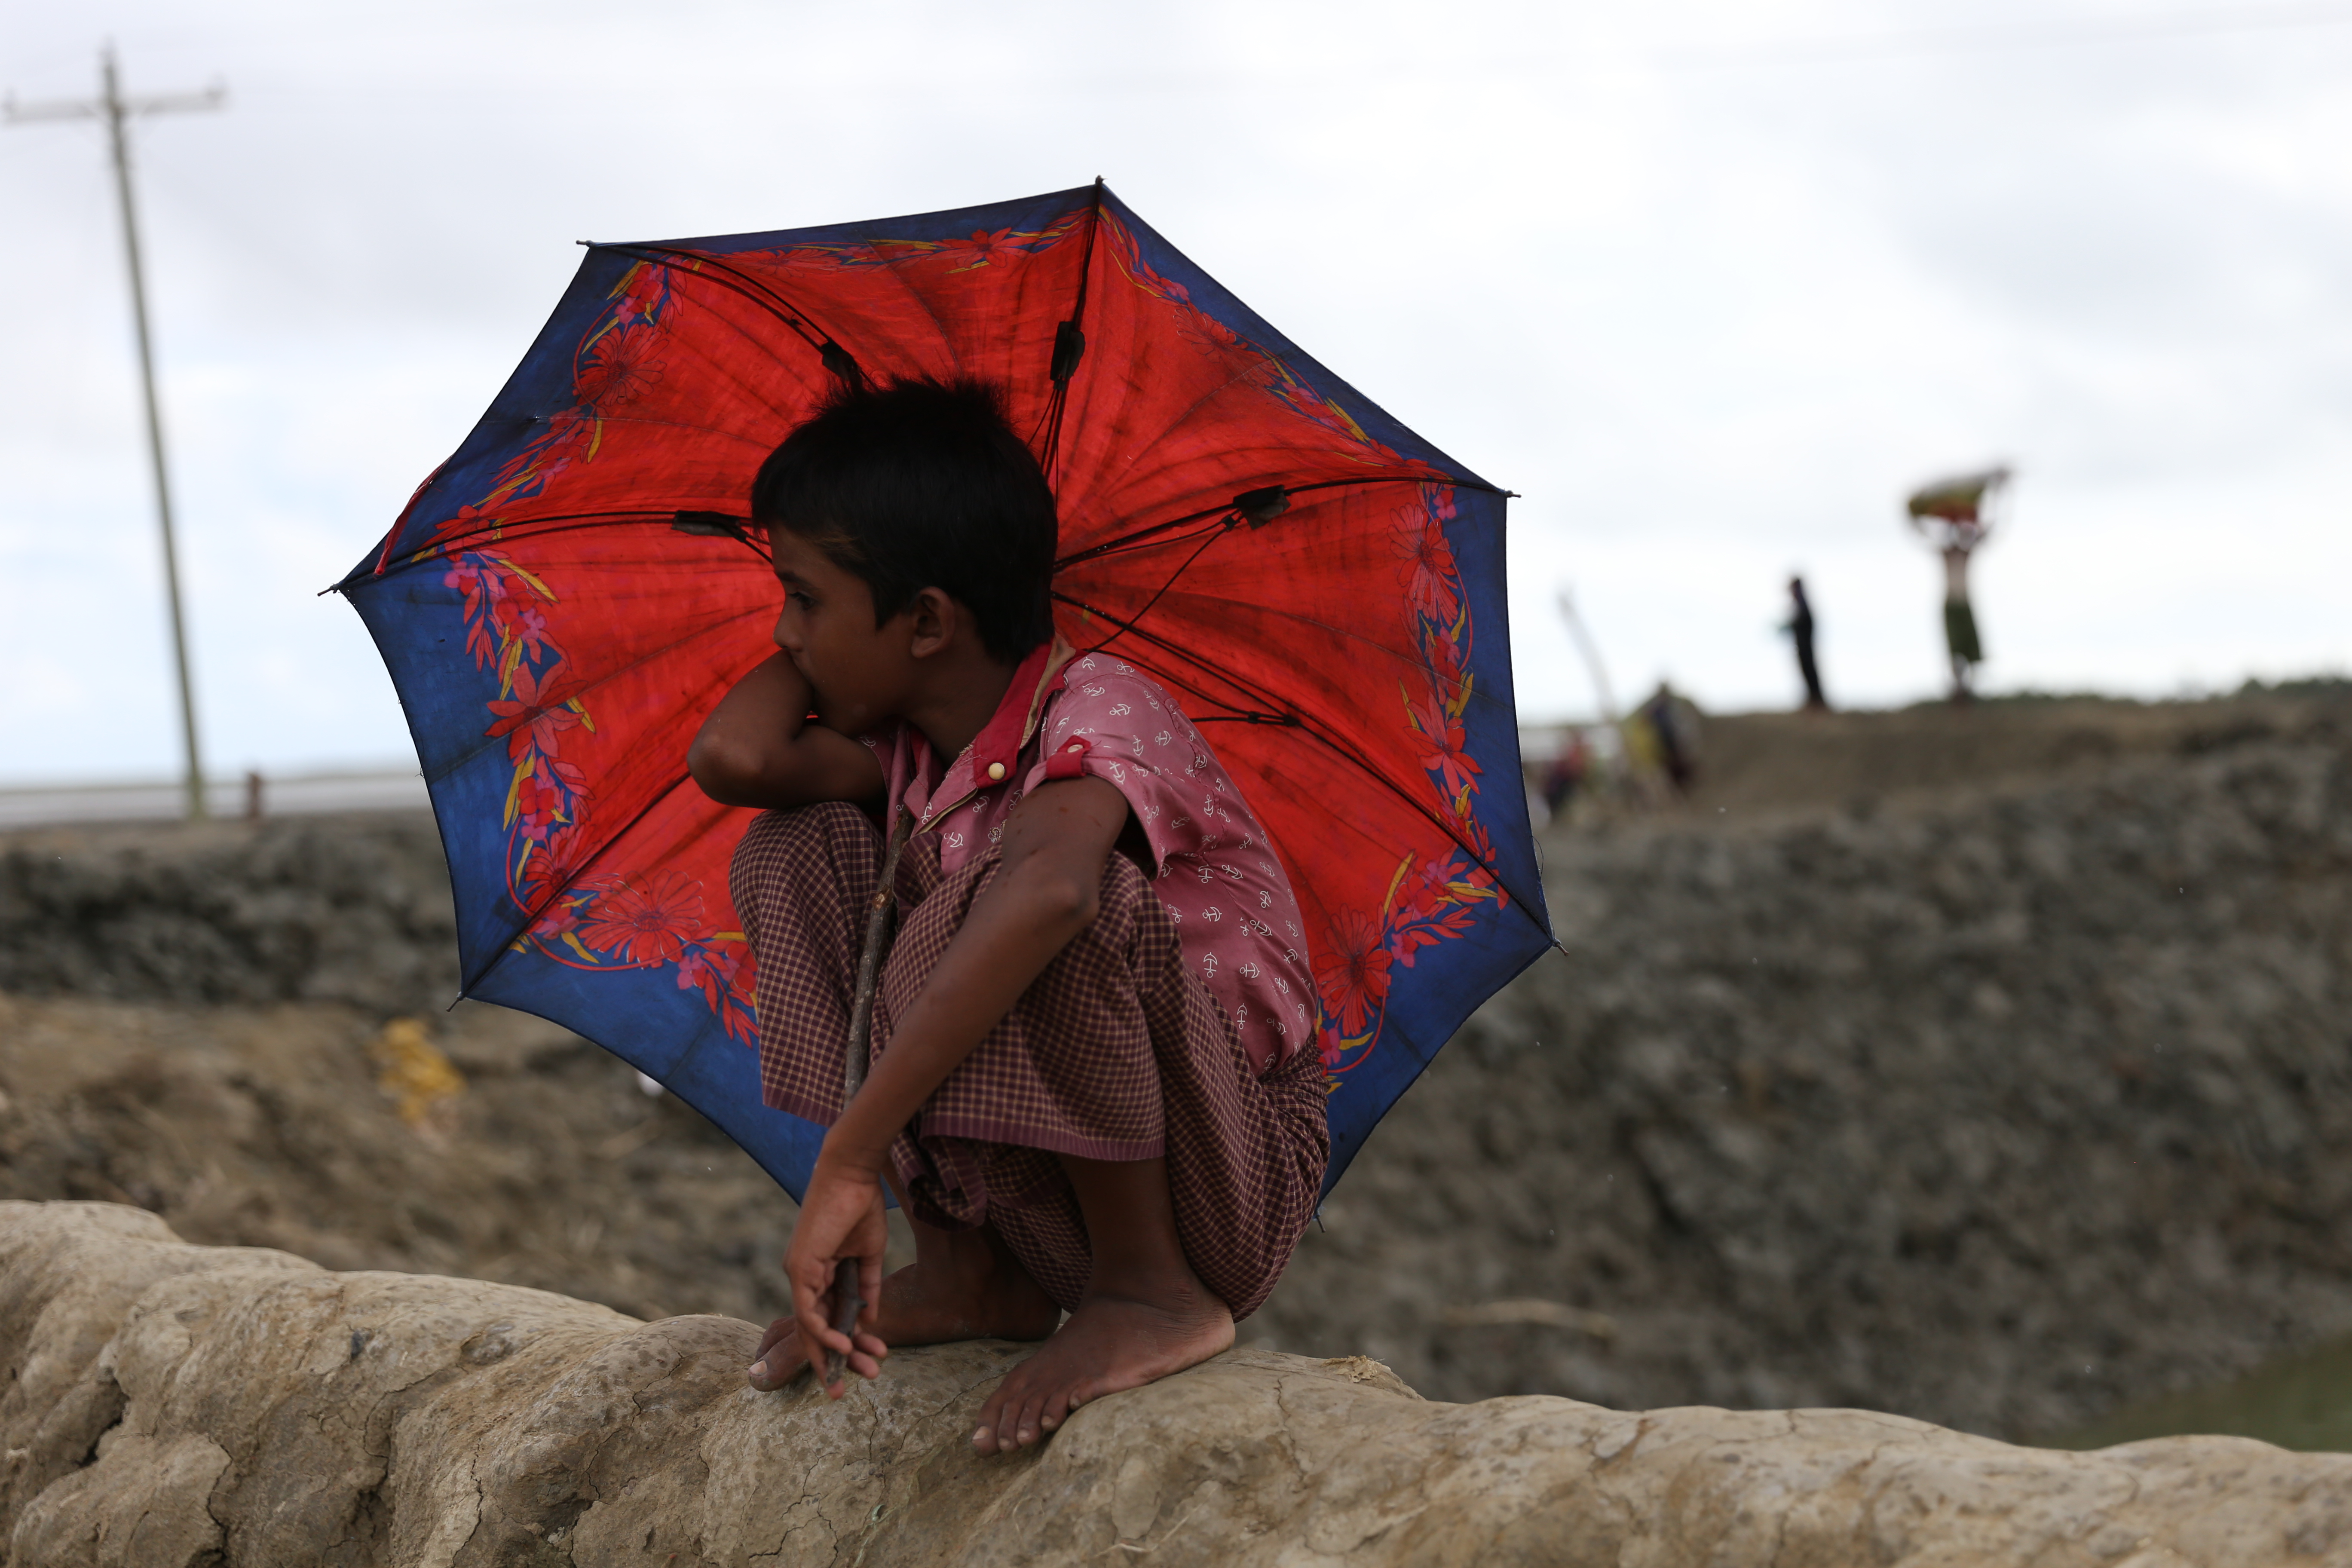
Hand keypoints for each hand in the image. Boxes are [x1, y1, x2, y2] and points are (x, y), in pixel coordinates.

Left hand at [782, 1156, 889, 1394]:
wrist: (853, 1174)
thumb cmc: (861, 1206)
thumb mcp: (869, 1256)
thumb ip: (868, 1288)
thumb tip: (872, 1321)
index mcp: (819, 1273)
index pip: (829, 1318)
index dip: (845, 1344)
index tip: (864, 1366)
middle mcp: (804, 1277)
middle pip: (817, 1329)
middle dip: (835, 1361)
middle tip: (847, 1391)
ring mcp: (799, 1272)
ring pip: (812, 1325)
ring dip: (835, 1352)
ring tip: (855, 1375)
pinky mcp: (800, 1266)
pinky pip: (808, 1308)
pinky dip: (823, 1329)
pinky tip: (842, 1345)